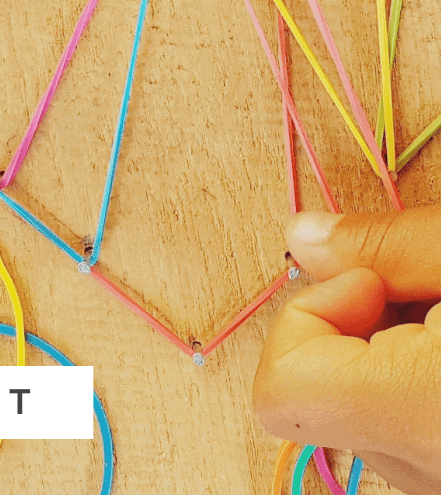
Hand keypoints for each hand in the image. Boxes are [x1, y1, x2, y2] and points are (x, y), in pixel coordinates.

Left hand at [253, 206, 440, 494]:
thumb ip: (383, 244)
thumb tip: (303, 238)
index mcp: (423, 414)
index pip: (284, 390)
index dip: (311, 316)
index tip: (369, 280)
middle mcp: (431, 472)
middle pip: (320, 397)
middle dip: (353, 323)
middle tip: (418, 285)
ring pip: (362, 414)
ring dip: (386, 351)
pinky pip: (404, 433)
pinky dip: (414, 382)